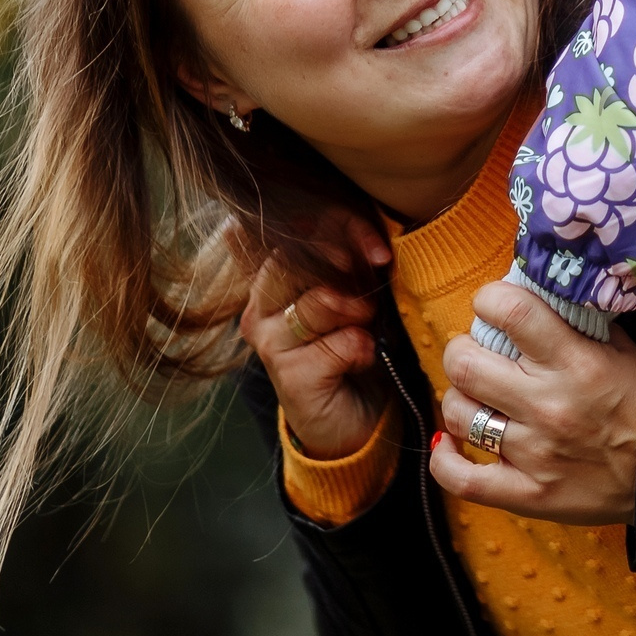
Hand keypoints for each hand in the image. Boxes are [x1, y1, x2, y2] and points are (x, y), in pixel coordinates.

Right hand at [234, 211, 393, 462]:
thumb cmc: (352, 346)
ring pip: (323, 300)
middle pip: (301, 259)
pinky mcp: (288, 375)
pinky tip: (361, 359)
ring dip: (360, 313)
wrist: (355, 420)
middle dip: (351, 266)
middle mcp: (259, 307)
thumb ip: (341, 254)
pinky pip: (340, 342)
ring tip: (365, 328)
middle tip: (372, 289)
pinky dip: (363, 347)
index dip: (337, 226)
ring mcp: (269, 342)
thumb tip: (335, 214)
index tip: (376, 247)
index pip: (293, 232)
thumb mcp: (350, 291)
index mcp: (269, 279)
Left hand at [430, 280, 635, 525]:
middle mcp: (550, 406)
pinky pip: (463, 480)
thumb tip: (531, 290)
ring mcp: (535, 454)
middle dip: (460, 348)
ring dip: (459, 397)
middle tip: (473, 350)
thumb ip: (577, 320)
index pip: (512, 313)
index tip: (490, 303)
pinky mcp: (529, 494)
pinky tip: (449, 442)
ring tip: (475, 394)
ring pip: (460, 414)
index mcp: (576, 363)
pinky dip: (445, 460)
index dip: (488, 298)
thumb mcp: (622, 348)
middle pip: (465, 364)